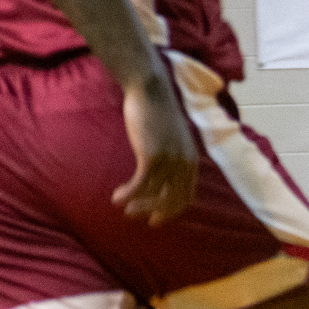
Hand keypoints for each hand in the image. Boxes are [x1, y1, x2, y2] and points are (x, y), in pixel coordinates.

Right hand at [112, 74, 198, 225]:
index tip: (154, 218)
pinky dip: (128, 194)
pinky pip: (140, 184)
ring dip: (137, 204)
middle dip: (152, 211)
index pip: (186, 197)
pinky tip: (116, 197)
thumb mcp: (172, 139)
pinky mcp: (152, 155)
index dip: (170, 211)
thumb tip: (161, 177)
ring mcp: (170, 160)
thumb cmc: (157, 113)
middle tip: (135, 215)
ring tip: (122, 206)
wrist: (151, 89)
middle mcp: (184, 163)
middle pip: (171, 201)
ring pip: (154, 194)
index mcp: (191, 161)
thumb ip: (172, 157)